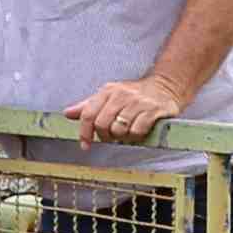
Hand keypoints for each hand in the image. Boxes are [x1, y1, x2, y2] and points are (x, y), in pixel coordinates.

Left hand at [63, 75, 189, 146]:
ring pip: (119, 129)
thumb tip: (67, 113)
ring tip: (127, 132)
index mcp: (107, 91)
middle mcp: (121, 95)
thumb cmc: (133, 95)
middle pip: (102, 124)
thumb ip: (88, 106)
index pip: (88, 114)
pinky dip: (135, 136)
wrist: (166, 87)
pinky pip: (137, 131)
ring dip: (122, 137)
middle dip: (105, 136)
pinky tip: (139, 131)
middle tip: (112, 136)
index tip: (86, 145)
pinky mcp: (153, 110)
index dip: (84, 133)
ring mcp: (137, 102)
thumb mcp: (109, 97)